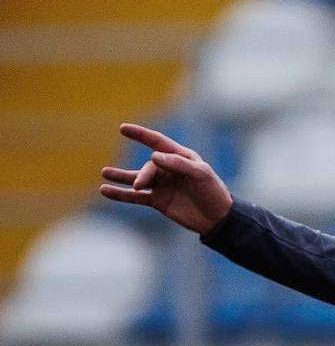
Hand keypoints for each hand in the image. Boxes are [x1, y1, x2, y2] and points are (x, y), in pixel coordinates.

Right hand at [98, 123, 233, 234]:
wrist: (217, 218)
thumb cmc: (213, 191)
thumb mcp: (200, 175)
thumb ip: (179, 164)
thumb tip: (153, 156)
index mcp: (181, 157)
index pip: (158, 143)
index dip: (141, 135)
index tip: (124, 128)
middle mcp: (169, 169)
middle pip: (148, 167)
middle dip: (142, 175)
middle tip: (139, 184)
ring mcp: (162, 185)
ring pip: (137, 179)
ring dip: (121, 176)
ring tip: (105, 173)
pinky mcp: (157, 201)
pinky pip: (135, 197)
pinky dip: (120, 194)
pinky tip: (105, 191)